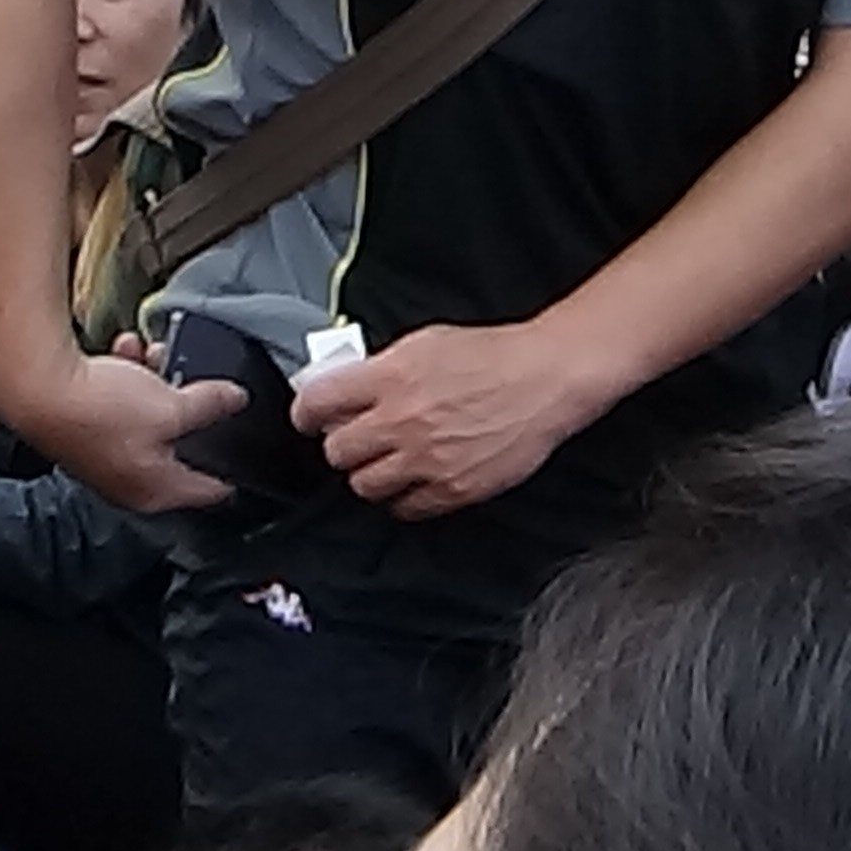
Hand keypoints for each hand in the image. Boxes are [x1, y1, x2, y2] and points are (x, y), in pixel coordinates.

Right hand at [0, 337, 239, 516]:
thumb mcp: (172, 406)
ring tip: (152, 354)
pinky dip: (126, 377)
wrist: (35, 387)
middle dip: (188, 404)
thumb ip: (211, 405)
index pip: (210, 488)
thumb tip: (236, 400)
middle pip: (178, 443)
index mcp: (156, 490)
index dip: (233, 464)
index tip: (250, 442)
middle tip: (194, 378)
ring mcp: (106, 456)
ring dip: (155, 382)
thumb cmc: (99, 410)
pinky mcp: (85, 429)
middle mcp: (130, 481)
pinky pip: (119, 403)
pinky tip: (123, 351)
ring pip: (148, 416)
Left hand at [291, 318, 616, 518]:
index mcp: (391, 377)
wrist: (545, 379)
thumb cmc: (491, 355)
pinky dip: (403, 496)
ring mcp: (426, 460)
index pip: (318, 403)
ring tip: (388, 459)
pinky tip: (415, 477)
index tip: (309, 417)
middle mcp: (402, 421)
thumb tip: (344, 384)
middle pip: (337, 452)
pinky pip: (404, 508)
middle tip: (356, 437)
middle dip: (343, 445)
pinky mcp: (452, 489)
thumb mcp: (425, 342)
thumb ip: (381, 366)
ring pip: (364, 486)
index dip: (306, 413)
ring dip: (370, 473)